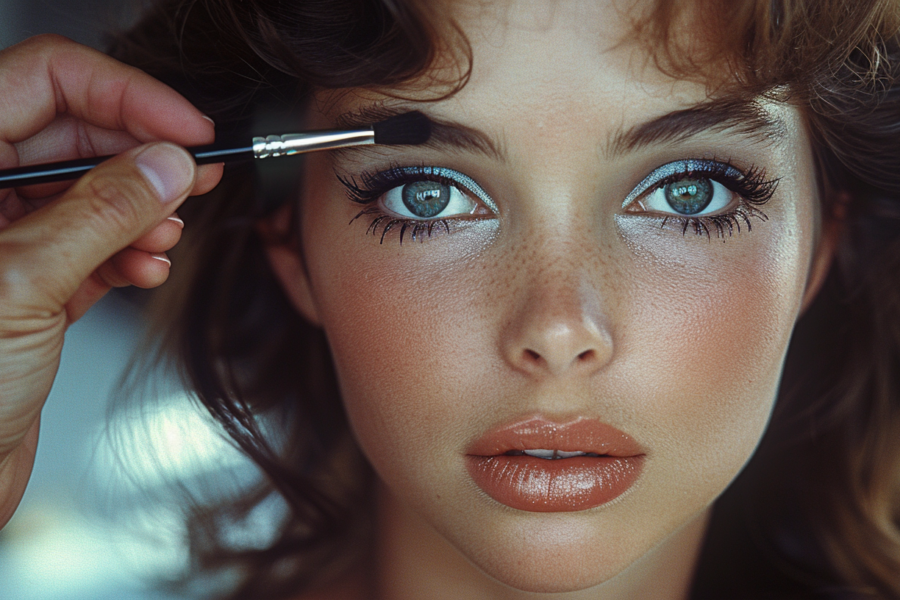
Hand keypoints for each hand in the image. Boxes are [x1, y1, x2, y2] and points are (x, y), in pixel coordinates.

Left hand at [0, 35, 223, 528]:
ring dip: (141, 210)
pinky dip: (130, 252)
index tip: (184, 125)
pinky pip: (93, 245)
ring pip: (89, 192)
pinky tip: (147, 267)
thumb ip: (101, 214)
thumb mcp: (23, 286)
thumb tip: (164, 164)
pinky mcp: (32, 287)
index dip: (121, 94)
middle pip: (72, 136)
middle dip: (140, 154)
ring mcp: (4, 242)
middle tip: (197, 173)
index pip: (40, 83)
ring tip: (167, 233)